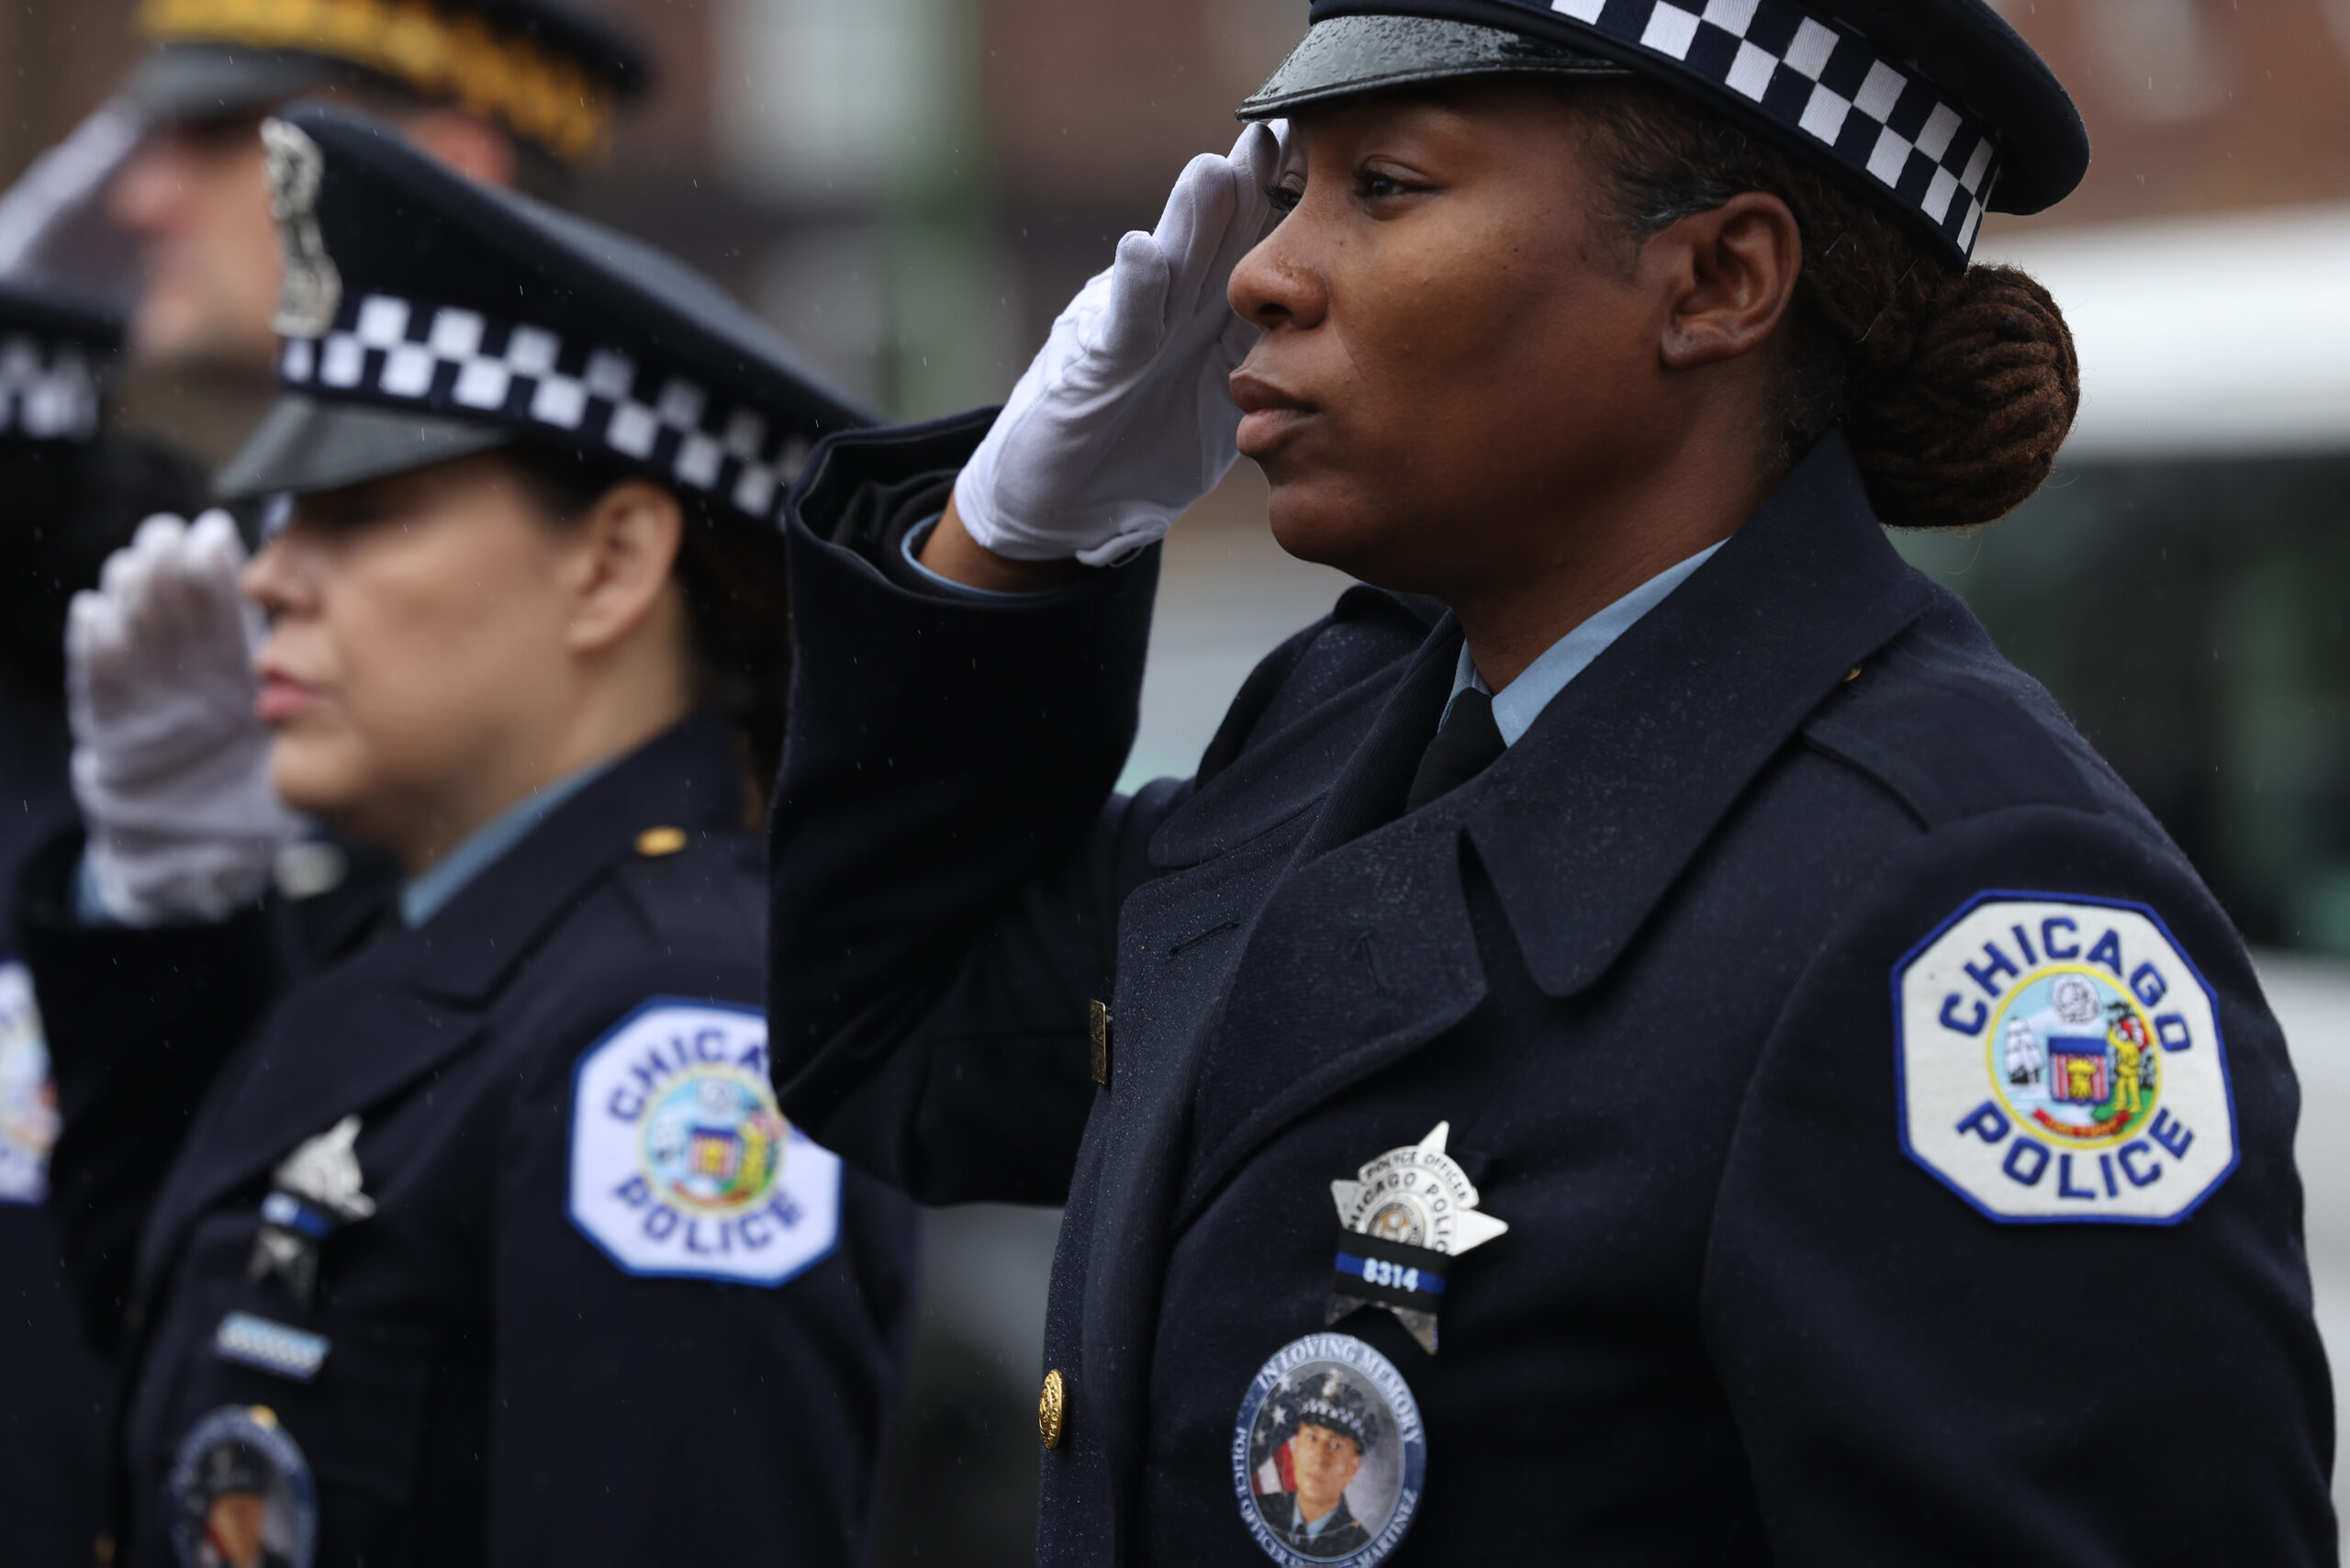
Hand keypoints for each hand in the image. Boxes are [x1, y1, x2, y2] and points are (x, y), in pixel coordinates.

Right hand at [67, 511, 300, 923]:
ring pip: (136, 640)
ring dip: (133, 598)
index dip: (218, 576)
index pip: (224, 616)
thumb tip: (352, 657)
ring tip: (136, 560)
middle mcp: (186, 681)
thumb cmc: (254, 798)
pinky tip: (95, 614)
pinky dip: (96, 652)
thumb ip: (305, 708)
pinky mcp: (111, 735)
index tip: (219, 535)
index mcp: (233, 678)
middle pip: (175, 615)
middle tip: (174, 534)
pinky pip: (100, 689)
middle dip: (173, 571)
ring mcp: (147, 705)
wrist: (199, 860)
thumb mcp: (291, 750)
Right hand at [954, 121, 1283, 566]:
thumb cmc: (1139, 460)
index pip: (1254, 261)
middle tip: (1277, 134)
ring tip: (1213, 171)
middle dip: (1245, 190)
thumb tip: (1338, 362)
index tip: (1322, 160)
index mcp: (1208, 327)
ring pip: (1170, 270)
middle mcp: (1171, 316)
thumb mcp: (1219, 419)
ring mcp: (1129, 336)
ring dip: (1190, 221)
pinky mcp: (1093, 370)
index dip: (1283, 213)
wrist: (1059, 511)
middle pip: (1215, 245)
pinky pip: (1119, 327)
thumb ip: (1262, 382)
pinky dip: (1132, 290)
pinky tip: (1141, 252)